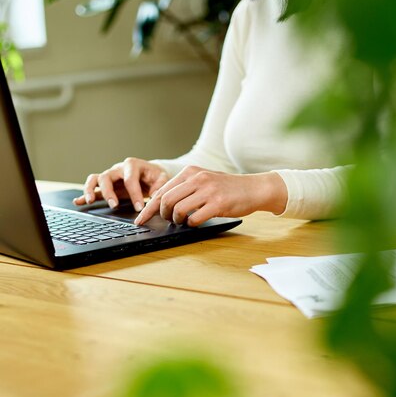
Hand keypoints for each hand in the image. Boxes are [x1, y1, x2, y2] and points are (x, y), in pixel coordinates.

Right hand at [73, 158, 168, 210]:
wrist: (150, 174)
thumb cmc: (155, 176)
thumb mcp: (162, 178)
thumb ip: (159, 186)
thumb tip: (154, 197)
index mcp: (132, 165)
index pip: (130, 179)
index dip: (134, 194)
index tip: (139, 208)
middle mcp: (118, 169)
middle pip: (107, 177)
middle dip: (109, 192)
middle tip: (114, 205)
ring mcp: (110, 176)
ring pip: (95, 179)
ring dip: (91, 190)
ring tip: (90, 201)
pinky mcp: (106, 185)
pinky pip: (92, 188)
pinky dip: (84, 194)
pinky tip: (78, 202)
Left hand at [135, 165, 287, 225]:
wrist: (254, 188)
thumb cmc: (228, 187)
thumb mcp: (205, 180)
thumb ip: (186, 188)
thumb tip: (162, 203)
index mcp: (191, 172)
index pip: (162, 190)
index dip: (149, 207)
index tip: (141, 219)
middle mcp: (198, 179)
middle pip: (166, 200)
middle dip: (162, 215)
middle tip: (167, 221)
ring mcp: (208, 191)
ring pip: (178, 210)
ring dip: (177, 220)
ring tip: (183, 221)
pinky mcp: (218, 204)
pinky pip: (195, 218)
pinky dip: (191, 224)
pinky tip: (196, 222)